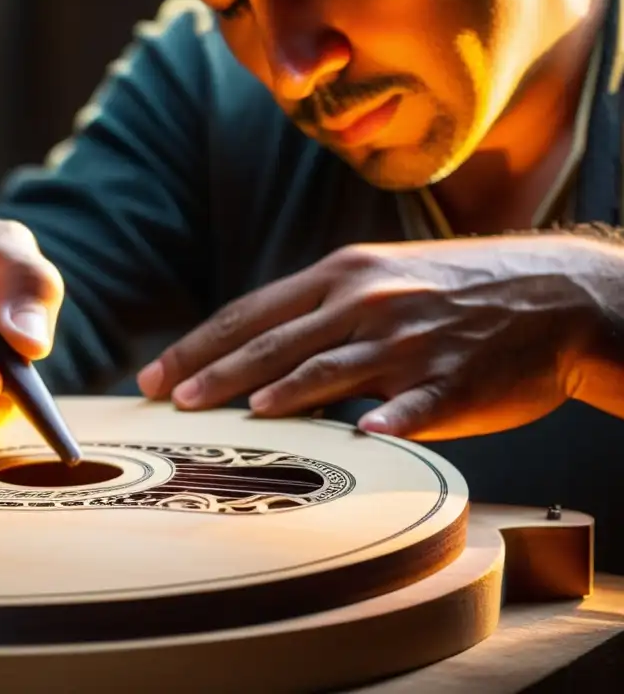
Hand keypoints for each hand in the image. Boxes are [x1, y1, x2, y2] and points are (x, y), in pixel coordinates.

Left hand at [137, 235, 599, 439]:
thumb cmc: (449, 289)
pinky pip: (416, 402)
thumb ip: (316, 310)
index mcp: (340, 276)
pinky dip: (390, 417)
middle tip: (171, 404)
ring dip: (282, 393)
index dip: (198, 347)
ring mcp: (410, 339)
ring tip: (240, 417)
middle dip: (215, 375)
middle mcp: (366, 302)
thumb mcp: (376, 277)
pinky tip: (363, 433)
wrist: (554, 291)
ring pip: (332, 369)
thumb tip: (250, 351)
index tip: (155, 377)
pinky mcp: (455, 377)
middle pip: (275, 343)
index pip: (250, 313)